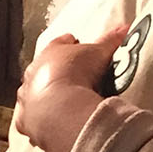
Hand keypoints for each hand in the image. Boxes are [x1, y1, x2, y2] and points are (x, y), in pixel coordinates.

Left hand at [14, 26, 126, 151]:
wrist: (59, 107)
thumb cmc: (77, 73)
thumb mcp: (99, 53)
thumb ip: (111, 40)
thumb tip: (126, 27)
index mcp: (49, 53)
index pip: (59, 44)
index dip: (69, 43)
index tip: (75, 42)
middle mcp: (33, 73)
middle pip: (43, 68)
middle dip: (54, 70)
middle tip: (70, 76)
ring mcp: (26, 97)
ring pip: (32, 93)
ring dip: (43, 95)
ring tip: (59, 101)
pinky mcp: (26, 120)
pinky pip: (30, 119)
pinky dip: (38, 120)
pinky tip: (47, 124)